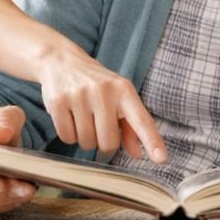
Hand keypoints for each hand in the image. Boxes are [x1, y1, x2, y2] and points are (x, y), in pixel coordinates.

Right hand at [35, 43, 165, 162]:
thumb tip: (138, 154)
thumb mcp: (117, 97)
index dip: (151, 140)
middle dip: (103, 143)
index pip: (141, 119)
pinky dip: (68, 134)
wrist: (60, 61)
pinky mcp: (58, 101)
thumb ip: (130, 126)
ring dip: (84, 138)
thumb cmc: (95, 84)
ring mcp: (80, 95)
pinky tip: (68, 116)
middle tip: (97, 127)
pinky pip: (66, 137)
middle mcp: (103, 91)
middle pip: (108, 142)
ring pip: (86, 142)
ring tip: (82, 117)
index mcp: (124, 90)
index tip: (161, 159)